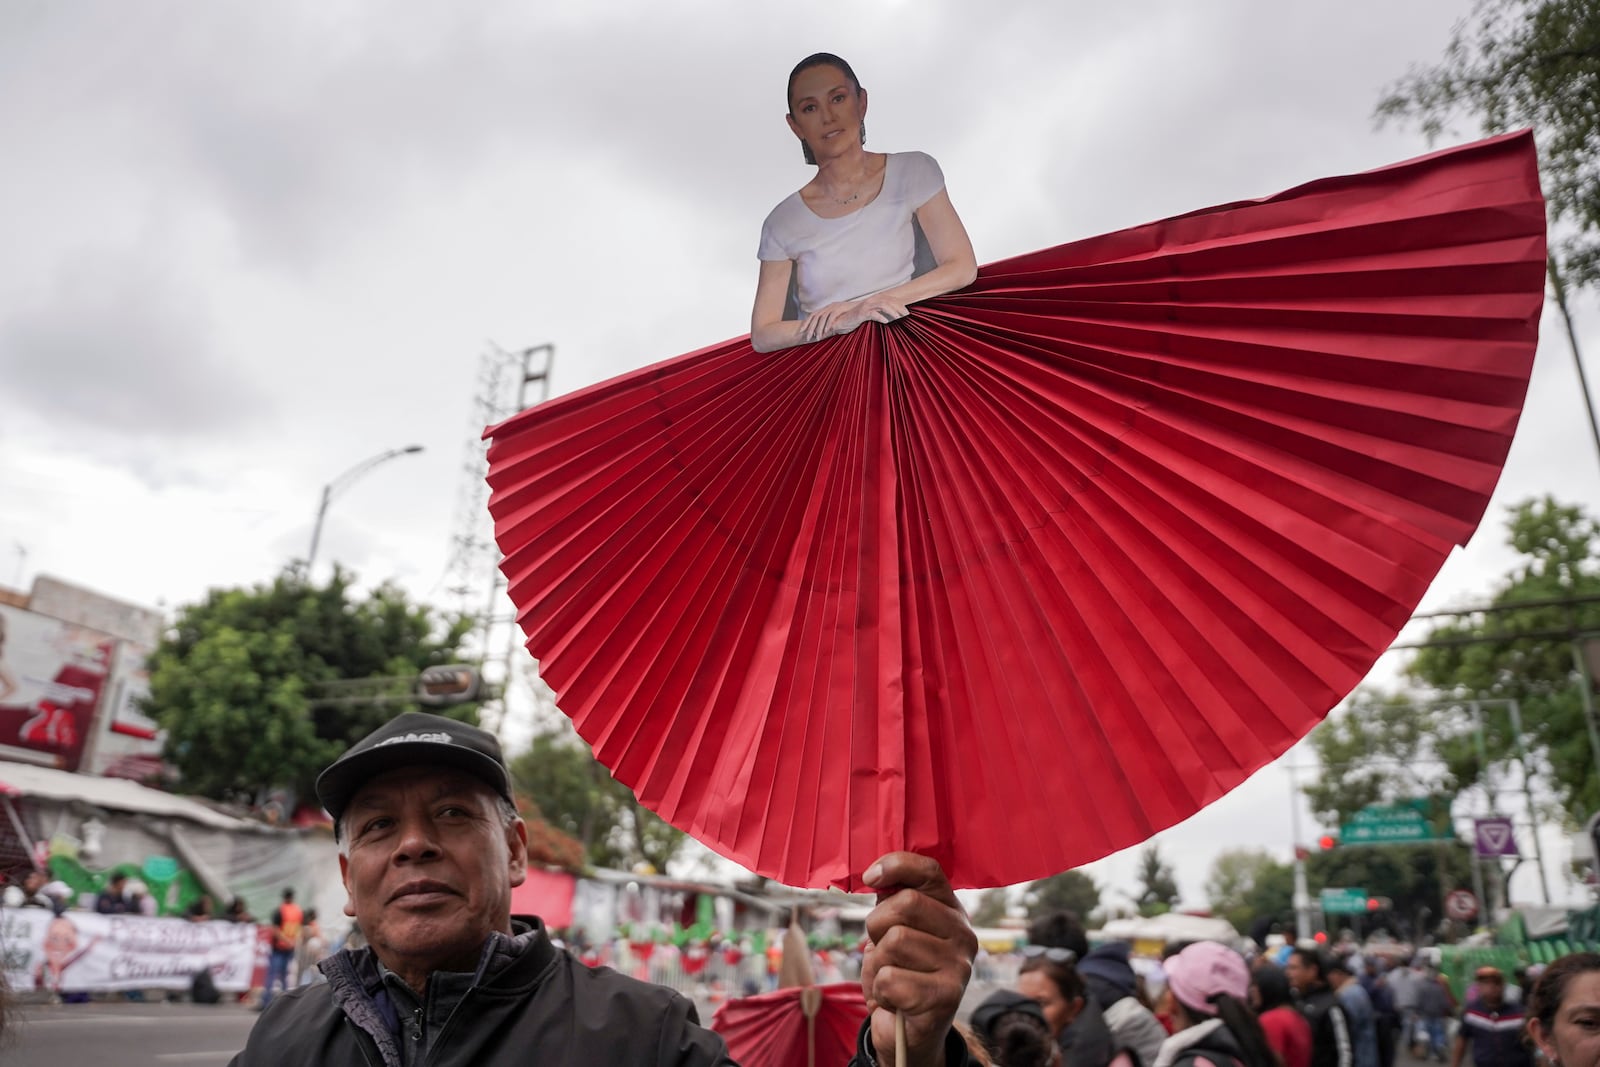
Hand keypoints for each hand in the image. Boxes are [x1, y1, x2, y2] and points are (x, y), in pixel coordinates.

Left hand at [801, 300, 862, 343]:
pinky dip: (828, 324)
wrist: (862, 307)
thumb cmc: (851, 315)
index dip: (806, 323)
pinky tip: (825, 331)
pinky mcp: (840, 308)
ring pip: (822, 317)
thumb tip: (824, 331)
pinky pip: (831, 317)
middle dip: (810, 327)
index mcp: (826, 309)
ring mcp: (834, 307)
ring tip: (817, 337)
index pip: (813, 315)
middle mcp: (828, 307)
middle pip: (815, 316)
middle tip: (807, 337)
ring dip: (818, 328)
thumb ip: (831, 323)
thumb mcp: (838, 319)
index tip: (801, 331)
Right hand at [852, 294, 909, 325]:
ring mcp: (866, 306)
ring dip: (892, 311)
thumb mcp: (870, 315)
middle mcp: (871, 301)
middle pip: (889, 301)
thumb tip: (892, 317)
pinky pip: (873, 314)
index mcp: (875, 300)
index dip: (900, 304)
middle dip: (899, 307)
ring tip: (898, 318)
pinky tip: (886, 322)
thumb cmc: (857, 319)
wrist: (842, 321)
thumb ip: (880, 313)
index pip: (890, 299)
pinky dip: (880, 317)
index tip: (907, 312)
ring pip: (882, 305)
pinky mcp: (861, 313)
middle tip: (906, 315)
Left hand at [860, 852, 975, 1066]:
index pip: (929, 870)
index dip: (896, 865)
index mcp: (951, 911)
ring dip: (878, 963)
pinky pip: (890, 978)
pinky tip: (895, 1000)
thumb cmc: (899, 975)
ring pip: (894, 942)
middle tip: (882, 949)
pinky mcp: (946, 997)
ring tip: (891, 977)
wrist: (908, 1033)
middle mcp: (962, 935)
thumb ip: (892, 901)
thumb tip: (878, 874)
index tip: (871, 877)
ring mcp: (958, 966)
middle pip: (905, 903)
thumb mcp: (894, 931)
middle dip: (877, 926)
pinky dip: (881, 991)